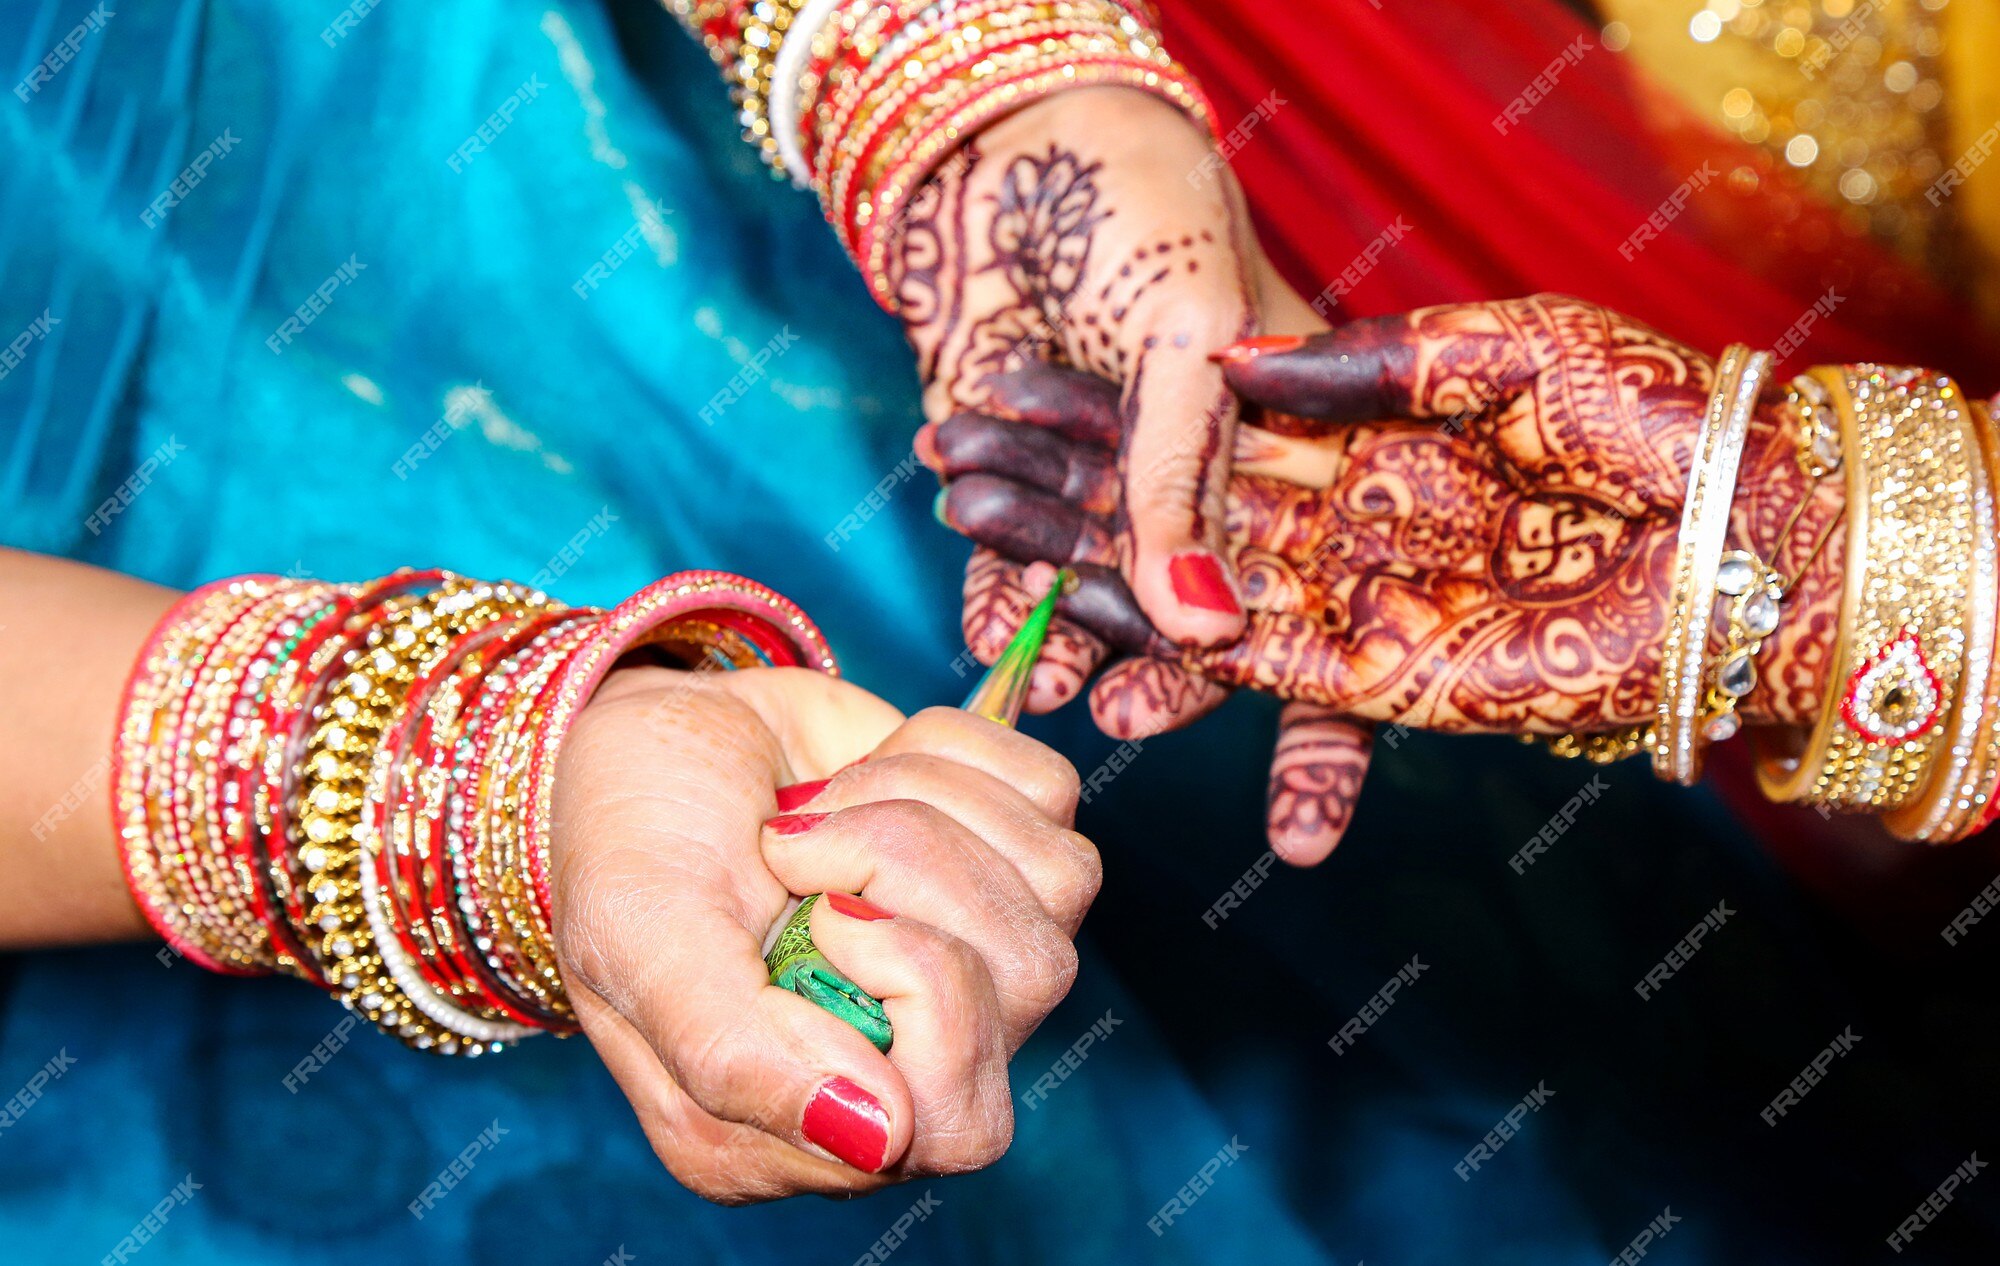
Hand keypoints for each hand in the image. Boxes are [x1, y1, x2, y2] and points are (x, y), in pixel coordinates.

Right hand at [549, 665, 1096, 1202]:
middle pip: (1028, 978)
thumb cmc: (624, 838)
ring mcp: (969, 961)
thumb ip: (736, 1055)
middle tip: (795, 842)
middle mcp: (907, 1063)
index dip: (919, 987)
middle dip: (915, 865)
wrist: (650, 727)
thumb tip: (880, 1145)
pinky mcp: (1000, 858)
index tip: (820, 914)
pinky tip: (866, 769)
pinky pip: (1054, 799)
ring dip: (926, 802)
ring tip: (821, 803)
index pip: (958, 1119)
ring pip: (1059, 882)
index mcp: (801, 1126)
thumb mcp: (637, 942)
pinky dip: (955, 753)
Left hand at [892, 87, 1315, 728]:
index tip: (1302, 845)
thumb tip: (1200, 632)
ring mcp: (1120, 497)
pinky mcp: (1029, 488)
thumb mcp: (1190, 343)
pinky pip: (1021, 576)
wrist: (1013, 139)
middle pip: (1213, 635)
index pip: (1337, 618)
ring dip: (1076, 643)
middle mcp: (1217, 492)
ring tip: (1045, 687)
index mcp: (1305, 454)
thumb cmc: (1143, 209)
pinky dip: (1004, 606)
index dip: (1326, 733)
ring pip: (1105, 606)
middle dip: (1175, 693)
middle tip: (1126, 727)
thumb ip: (1186, 485)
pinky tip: (992, 642)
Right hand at [937, 296, 1842, 857]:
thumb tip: (1232, 361)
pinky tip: (1076, 631)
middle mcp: (1345, 518)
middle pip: (1178, 514)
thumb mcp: (1485, 348)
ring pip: (1192, 595)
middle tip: (956, 493)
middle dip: (1066, 510)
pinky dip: (1167, 651)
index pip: (1204, 430)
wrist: (1746, 521)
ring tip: (987, 576)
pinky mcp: (1386, 675)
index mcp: (1366, 432)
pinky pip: (1255, 668)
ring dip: (1091, 589)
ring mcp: (1360, 597)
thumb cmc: (1637, 410)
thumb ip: (1350, 363)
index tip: (1006, 406)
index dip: (1105, 422)